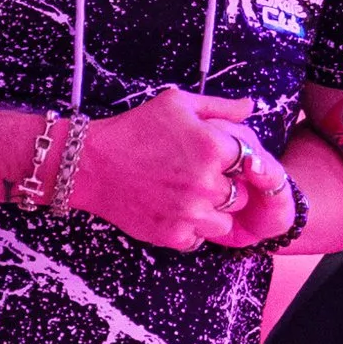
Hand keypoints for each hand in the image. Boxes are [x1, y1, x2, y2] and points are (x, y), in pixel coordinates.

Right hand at [76, 87, 290, 250]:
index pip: (251, 163)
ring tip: (186, 196)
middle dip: (225, 188)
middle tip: (197, 179)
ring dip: (211, 212)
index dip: (236, 164)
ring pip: (224, 222)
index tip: (220, 163)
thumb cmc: (135, 129)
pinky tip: (172, 209)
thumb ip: (220, 108)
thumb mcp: (177, 104)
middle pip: (240, 196)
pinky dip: (190, 229)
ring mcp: (191, 212)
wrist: (91, 164)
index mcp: (212, 147)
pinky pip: (199, 239)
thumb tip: (250, 106)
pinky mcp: (174, 235)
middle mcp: (206, 183)